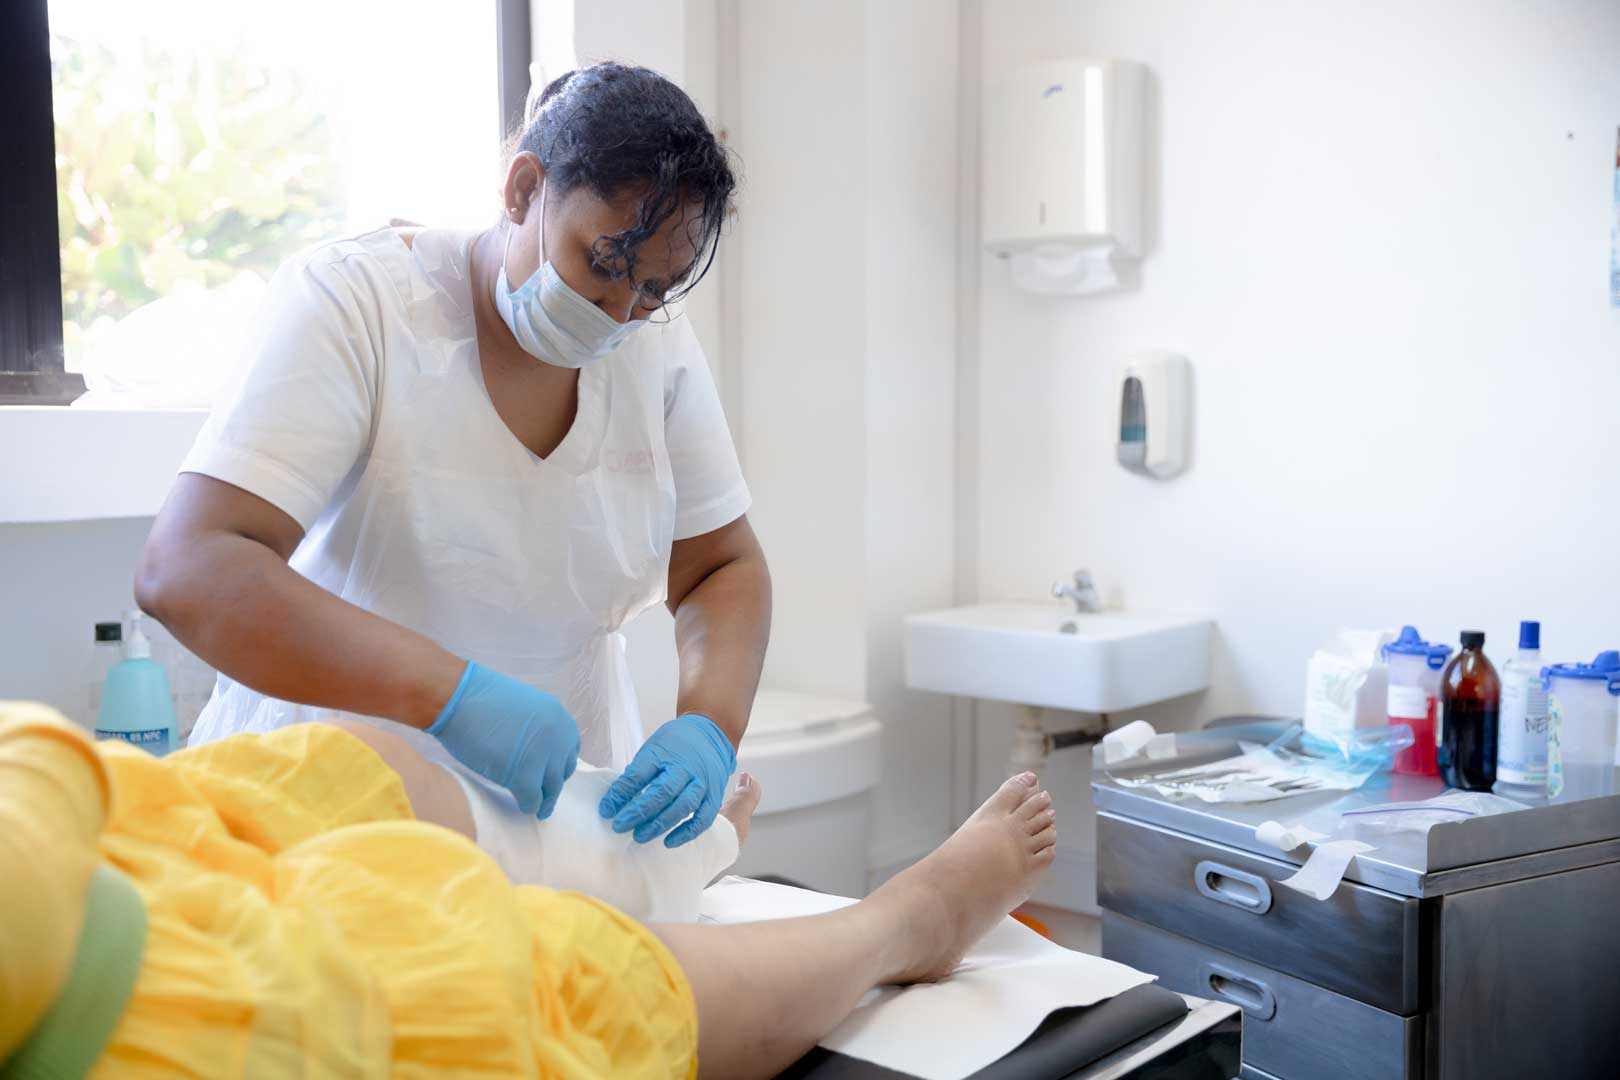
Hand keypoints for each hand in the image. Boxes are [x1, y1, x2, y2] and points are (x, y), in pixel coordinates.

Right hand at [428, 662, 578, 817]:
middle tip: (545, 796)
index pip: (568, 749)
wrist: (458, 699)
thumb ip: (536, 729)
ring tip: (539, 810)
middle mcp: (558, 736)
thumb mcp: (523, 708)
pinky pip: (532, 799)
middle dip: (552, 784)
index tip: (549, 773)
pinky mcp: (524, 775)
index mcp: (558, 716)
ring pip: (551, 788)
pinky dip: (528, 806)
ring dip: (544, 801)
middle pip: (562, 771)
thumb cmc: (479, 700)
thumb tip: (536, 754)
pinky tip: (523, 807)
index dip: (558, 764)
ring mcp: (543, 756)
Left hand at [599, 713, 736, 846]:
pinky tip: (669, 842)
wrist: (709, 735)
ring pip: (683, 807)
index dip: (621, 794)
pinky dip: (686, 833)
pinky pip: (703, 819)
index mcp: (664, 753)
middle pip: (662, 792)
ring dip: (660, 824)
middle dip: (639, 812)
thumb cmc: (674, 746)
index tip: (606, 810)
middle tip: (619, 827)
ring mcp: (702, 783)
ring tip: (639, 836)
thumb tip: (616, 802)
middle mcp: (685, 768)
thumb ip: (637, 774)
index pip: (639, 774)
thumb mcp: (651, 750)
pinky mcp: (714, 796)